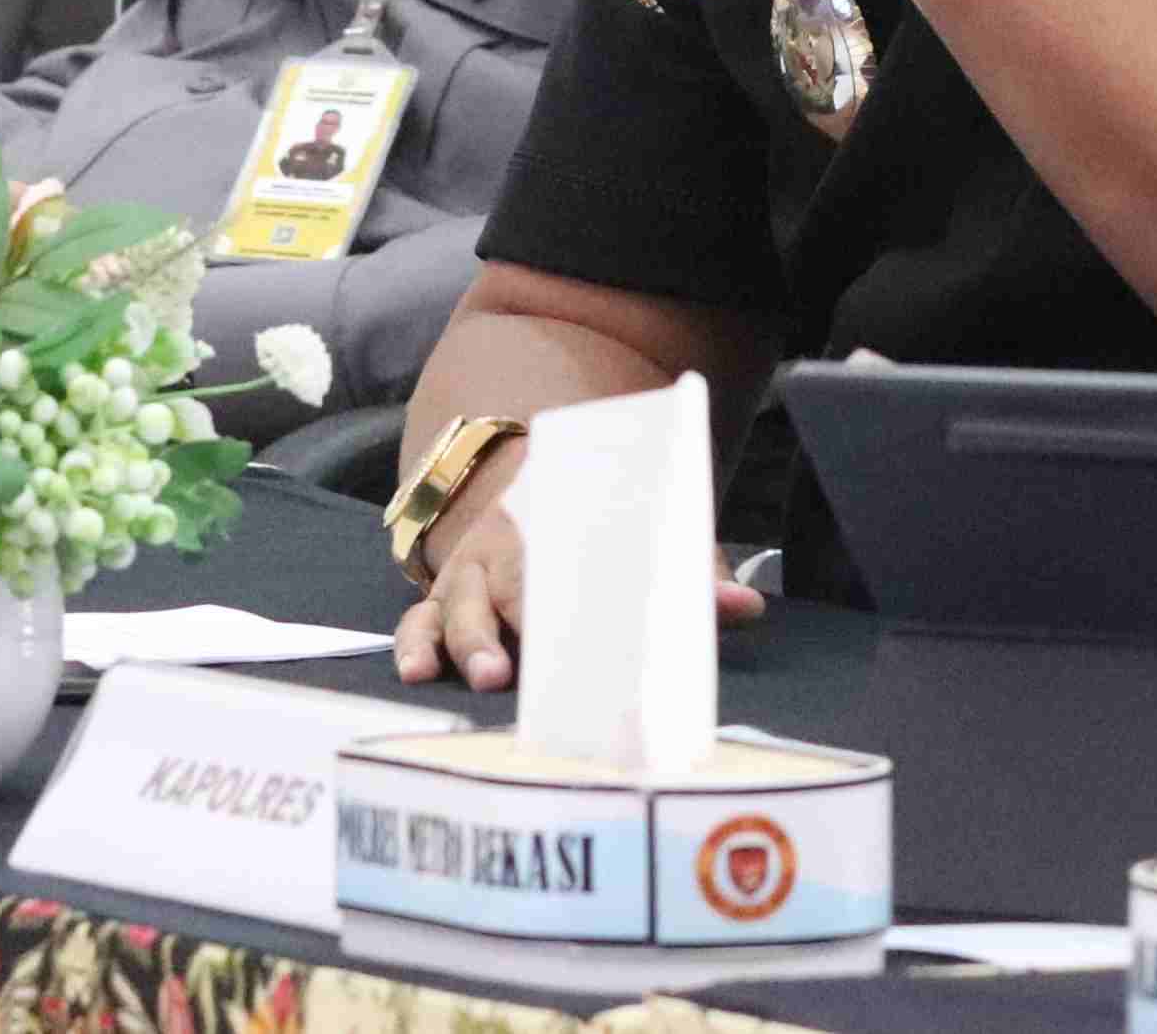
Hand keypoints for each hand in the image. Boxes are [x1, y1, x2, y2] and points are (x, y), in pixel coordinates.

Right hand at [392, 458, 762, 690]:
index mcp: (562, 530)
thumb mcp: (648, 535)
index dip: (574, 600)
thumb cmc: (602, 527)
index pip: (569, 564)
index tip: (585, 635)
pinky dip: (413, 645)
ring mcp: (468, 575)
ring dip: (464, 643)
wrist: (537, 480)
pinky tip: (418, 674)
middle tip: (510, 672)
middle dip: (510, 630)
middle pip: (506, 591)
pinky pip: (418, 620)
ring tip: (482, 676)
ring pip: (456, 607)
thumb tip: (743, 606)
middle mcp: (508, 551)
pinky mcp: (441, 599)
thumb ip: (692, 570)